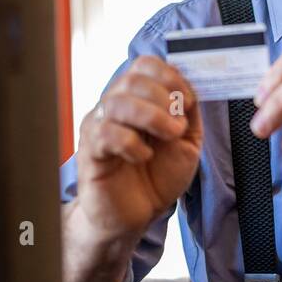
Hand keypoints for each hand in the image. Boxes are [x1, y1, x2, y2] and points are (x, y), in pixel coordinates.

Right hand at [75, 56, 201, 239]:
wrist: (135, 216)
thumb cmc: (157, 177)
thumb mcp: (186, 142)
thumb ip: (189, 113)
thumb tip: (191, 86)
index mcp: (138, 99)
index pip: (144, 65)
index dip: (170, 76)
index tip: (188, 101)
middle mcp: (114, 106)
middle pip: (132, 79)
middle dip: (163, 97)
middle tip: (178, 125)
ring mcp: (99, 127)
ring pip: (117, 102)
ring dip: (151, 116)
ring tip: (170, 136)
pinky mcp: (91, 152)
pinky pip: (105, 133)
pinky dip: (131, 142)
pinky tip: (143, 157)